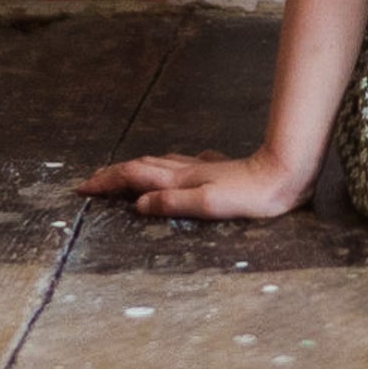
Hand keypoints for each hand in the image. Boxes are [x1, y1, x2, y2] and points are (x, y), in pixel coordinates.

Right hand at [72, 144, 314, 221]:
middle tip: (90, 183)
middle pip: (140, 167)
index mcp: (179, 179)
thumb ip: (172, 202)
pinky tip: (171, 170)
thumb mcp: (208, 204)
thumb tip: (137, 203)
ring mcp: (200, 167)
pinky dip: (162, 168)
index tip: (82, 189)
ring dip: (133, 169)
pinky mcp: (216, 169)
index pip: (133, 177)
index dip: (106, 182)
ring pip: (157, 164)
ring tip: (119, 175)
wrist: (285, 173)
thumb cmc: (250, 196)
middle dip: (112, 174)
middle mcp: (185, 169)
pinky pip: (178, 165)